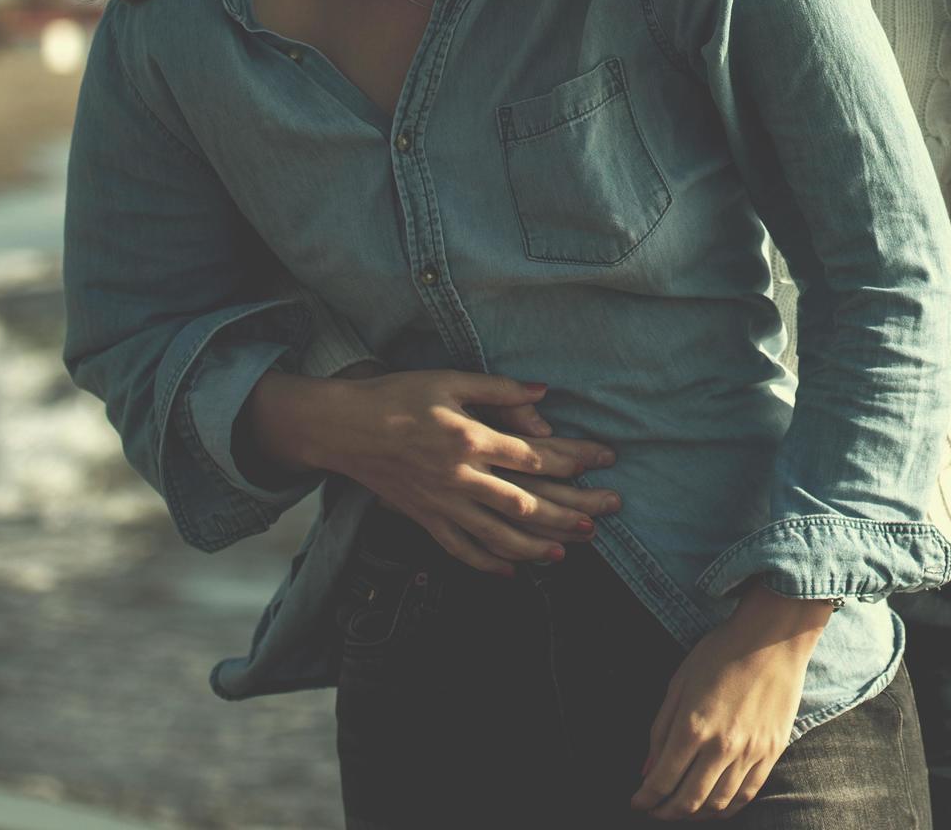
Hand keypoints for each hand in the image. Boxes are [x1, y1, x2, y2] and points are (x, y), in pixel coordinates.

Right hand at [256, 368, 621, 573]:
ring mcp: (443, 504)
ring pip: (498, 536)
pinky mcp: (425, 519)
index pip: (538, 457)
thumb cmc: (398, 395)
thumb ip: (500, 390)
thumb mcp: (450, 380)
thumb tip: (545, 395)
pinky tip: (512, 570)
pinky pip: (460, 550)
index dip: (578, 459)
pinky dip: (487, 563)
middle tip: (604, 517)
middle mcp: (462, 478)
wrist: (343, 427)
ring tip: (569, 551)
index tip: (607, 459)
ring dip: (537, 546)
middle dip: (571, 513)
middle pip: (527, 504)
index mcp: (472, 439)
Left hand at [630, 584, 829, 818]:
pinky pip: (746, 794)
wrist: (774, 636)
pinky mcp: (772, 752)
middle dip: (665, 812)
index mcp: (693, 727)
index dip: (645, 799)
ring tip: (682, 809)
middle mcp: (721, 746)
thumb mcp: (679, 683)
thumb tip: (647, 771)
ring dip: (694, 814)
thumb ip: (661, 730)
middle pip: (687, 801)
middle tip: (655, 810)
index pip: (661, 781)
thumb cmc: (721, 652)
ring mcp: (750, 752)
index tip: (637, 802)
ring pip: (717, 804)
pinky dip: (726, 808)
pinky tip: (713, 805)